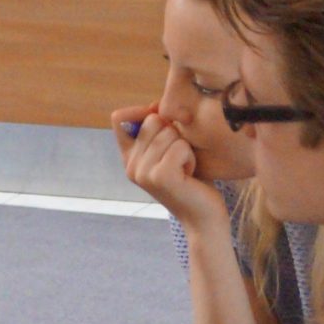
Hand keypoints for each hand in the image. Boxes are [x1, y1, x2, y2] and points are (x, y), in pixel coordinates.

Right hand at [112, 106, 223, 226]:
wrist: (204, 217)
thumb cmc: (193, 181)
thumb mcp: (170, 150)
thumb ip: (159, 129)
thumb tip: (156, 105)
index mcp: (129, 158)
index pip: (119, 119)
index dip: (141, 112)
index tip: (163, 123)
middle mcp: (130, 165)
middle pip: (151, 121)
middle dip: (174, 133)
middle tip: (179, 159)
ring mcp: (143, 172)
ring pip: (168, 132)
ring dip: (185, 147)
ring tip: (185, 168)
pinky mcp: (160, 177)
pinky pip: (179, 146)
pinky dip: (190, 157)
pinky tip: (189, 174)